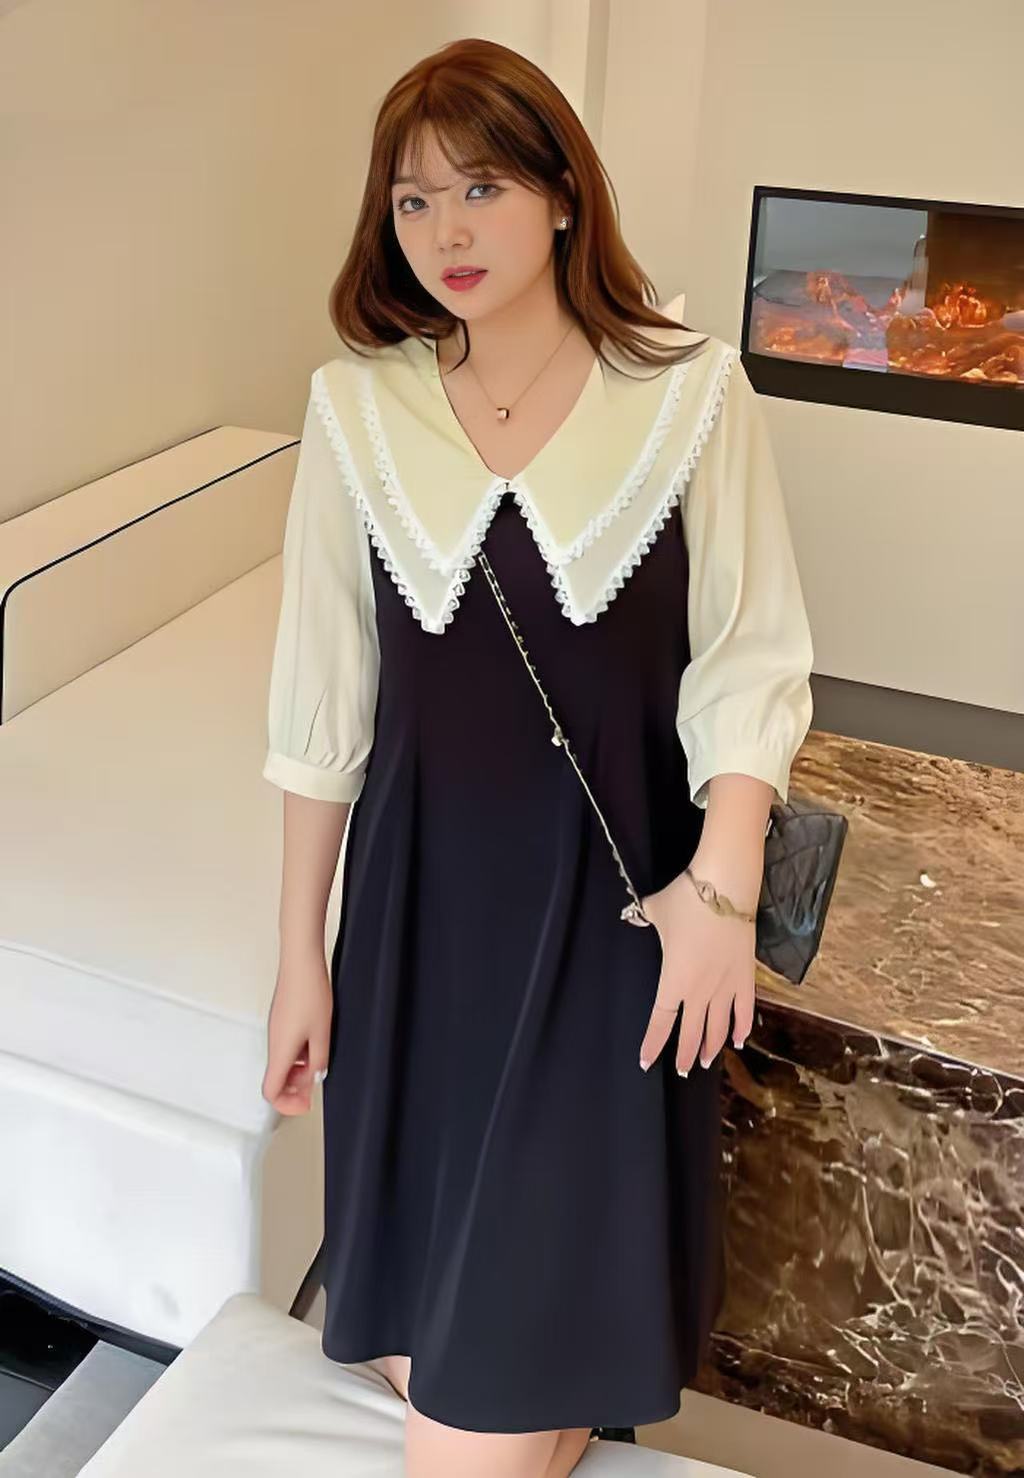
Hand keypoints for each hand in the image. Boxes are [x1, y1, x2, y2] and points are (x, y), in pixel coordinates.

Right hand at [262, 951, 332, 1114]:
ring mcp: (276, 1031)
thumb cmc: (309, 993)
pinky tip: (317, 1042)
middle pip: (276, 1078)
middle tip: (315, 1087)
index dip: (287, 1103)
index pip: (271, 1091)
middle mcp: (274, 1043)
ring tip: (320, 1061)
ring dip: (300, 1069)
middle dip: (296, 1087)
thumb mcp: (322, 1033)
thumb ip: (320, 1060)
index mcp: (280, 1051)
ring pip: (283, 1062)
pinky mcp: (281, 1020)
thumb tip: (316, 1077)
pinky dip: (299, 1053)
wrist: (300, 963)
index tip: (305, 1104)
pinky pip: (286, 1046)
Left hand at [636, 864, 755, 1074]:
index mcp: (673, 981)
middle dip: (686, 1054)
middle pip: (692, 1032)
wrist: (725, 888)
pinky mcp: (746, 976)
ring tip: (707, 1062)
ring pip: (718, 1027)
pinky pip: (745, 1009)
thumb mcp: (654, 911)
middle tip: (683, 1071)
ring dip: (712, 1046)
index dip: (653, 1044)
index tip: (646, 1062)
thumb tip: (633, 916)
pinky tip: (739, 1040)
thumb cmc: (685, 900)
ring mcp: (726, 986)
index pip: (660, 1021)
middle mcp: (700, 991)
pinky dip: (742, 1027)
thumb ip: (641, 918)